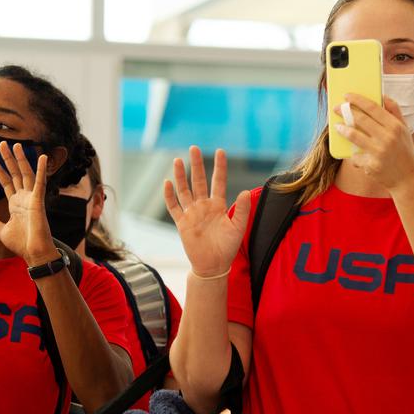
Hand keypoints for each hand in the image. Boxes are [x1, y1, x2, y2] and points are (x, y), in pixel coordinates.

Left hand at [0, 143, 56, 265]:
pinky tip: (42, 157)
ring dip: (21, 159)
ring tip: (16, 145)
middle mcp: (24, 198)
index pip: (6, 183)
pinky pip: (40, 182)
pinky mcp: (38, 201)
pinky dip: (42, 169)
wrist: (34, 253)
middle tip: (2, 144)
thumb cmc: (21, 244)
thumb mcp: (0, 231)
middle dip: (9, 159)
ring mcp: (32, 198)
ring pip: (26, 174)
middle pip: (15, 174)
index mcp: (16, 205)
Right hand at [163, 147, 249, 277]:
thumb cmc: (227, 247)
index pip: (219, 182)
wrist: (213, 265)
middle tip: (194, 148)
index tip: (220, 151)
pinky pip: (174, 207)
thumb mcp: (238, 228)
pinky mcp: (182, 223)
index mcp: (219, 205)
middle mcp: (204, 206)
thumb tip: (246, 191)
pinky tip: (167, 183)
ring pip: (184, 190)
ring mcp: (192, 213)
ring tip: (178, 160)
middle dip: (197, 165)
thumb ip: (242, 210)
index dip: (220, 167)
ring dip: (181, 176)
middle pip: (199, 181)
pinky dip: (170, 196)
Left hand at [334, 94, 413, 190]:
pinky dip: (354, 155)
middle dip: (345, 111)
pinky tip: (356, 156)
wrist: (408, 178)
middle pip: (360, 119)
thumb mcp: (404, 129)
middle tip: (336, 108)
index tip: (347, 96)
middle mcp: (387, 137)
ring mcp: (378, 152)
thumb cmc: (404, 150)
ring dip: (342, 130)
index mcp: (395, 126)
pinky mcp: (371, 165)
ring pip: (353, 136)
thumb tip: (383, 96)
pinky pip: (355, 156)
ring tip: (338, 127)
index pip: (373, 107)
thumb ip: (395, 111)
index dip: (357, 100)